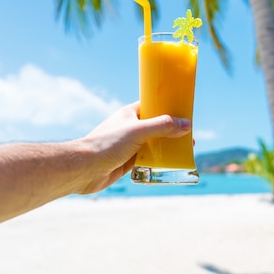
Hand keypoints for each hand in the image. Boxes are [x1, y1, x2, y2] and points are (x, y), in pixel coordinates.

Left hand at [76, 102, 190, 193]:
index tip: (185, 111)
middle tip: (189, 135)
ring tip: (185, 150)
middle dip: (172, 130)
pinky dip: (158, 161)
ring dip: (167, 147)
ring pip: (153, 144)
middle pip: (156, 126)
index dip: (168, 107)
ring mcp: (128, 145)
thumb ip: (162, 127)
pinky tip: (170, 165)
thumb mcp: (138, 131)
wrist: (84, 168)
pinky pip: (147, 159)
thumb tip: (186, 124)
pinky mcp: (126, 161)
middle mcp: (130, 127)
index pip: (153, 105)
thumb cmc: (107, 144)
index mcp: (130, 114)